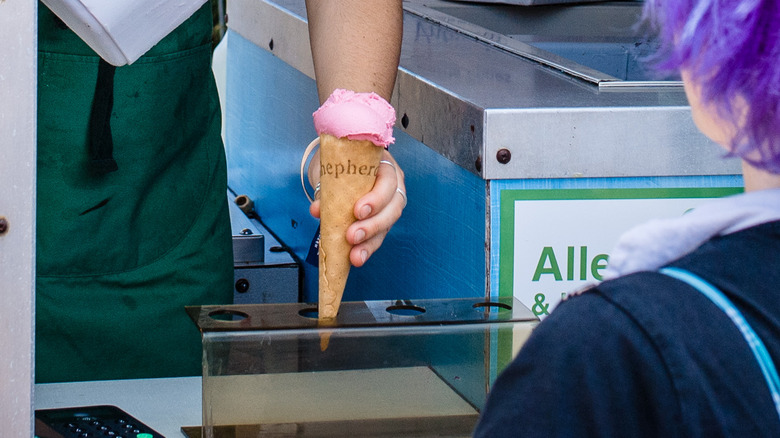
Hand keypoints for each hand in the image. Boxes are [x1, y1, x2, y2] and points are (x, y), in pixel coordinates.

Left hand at [308, 149, 405, 266]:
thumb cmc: (341, 161)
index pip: (388, 182)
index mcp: (385, 167)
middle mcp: (393, 187)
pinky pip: (377, 236)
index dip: (376, 199)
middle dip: (372, 226)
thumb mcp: (334, 167)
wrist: (339, 164)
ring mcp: (388, 205)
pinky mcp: (381, 221)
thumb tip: (318, 210)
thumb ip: (328, 187)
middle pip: (392, 209)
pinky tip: (356, 257)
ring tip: (355, 256)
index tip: (358, 211)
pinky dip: (366, 248)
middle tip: (352, 236)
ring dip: (370, 243)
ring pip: (386, 227)